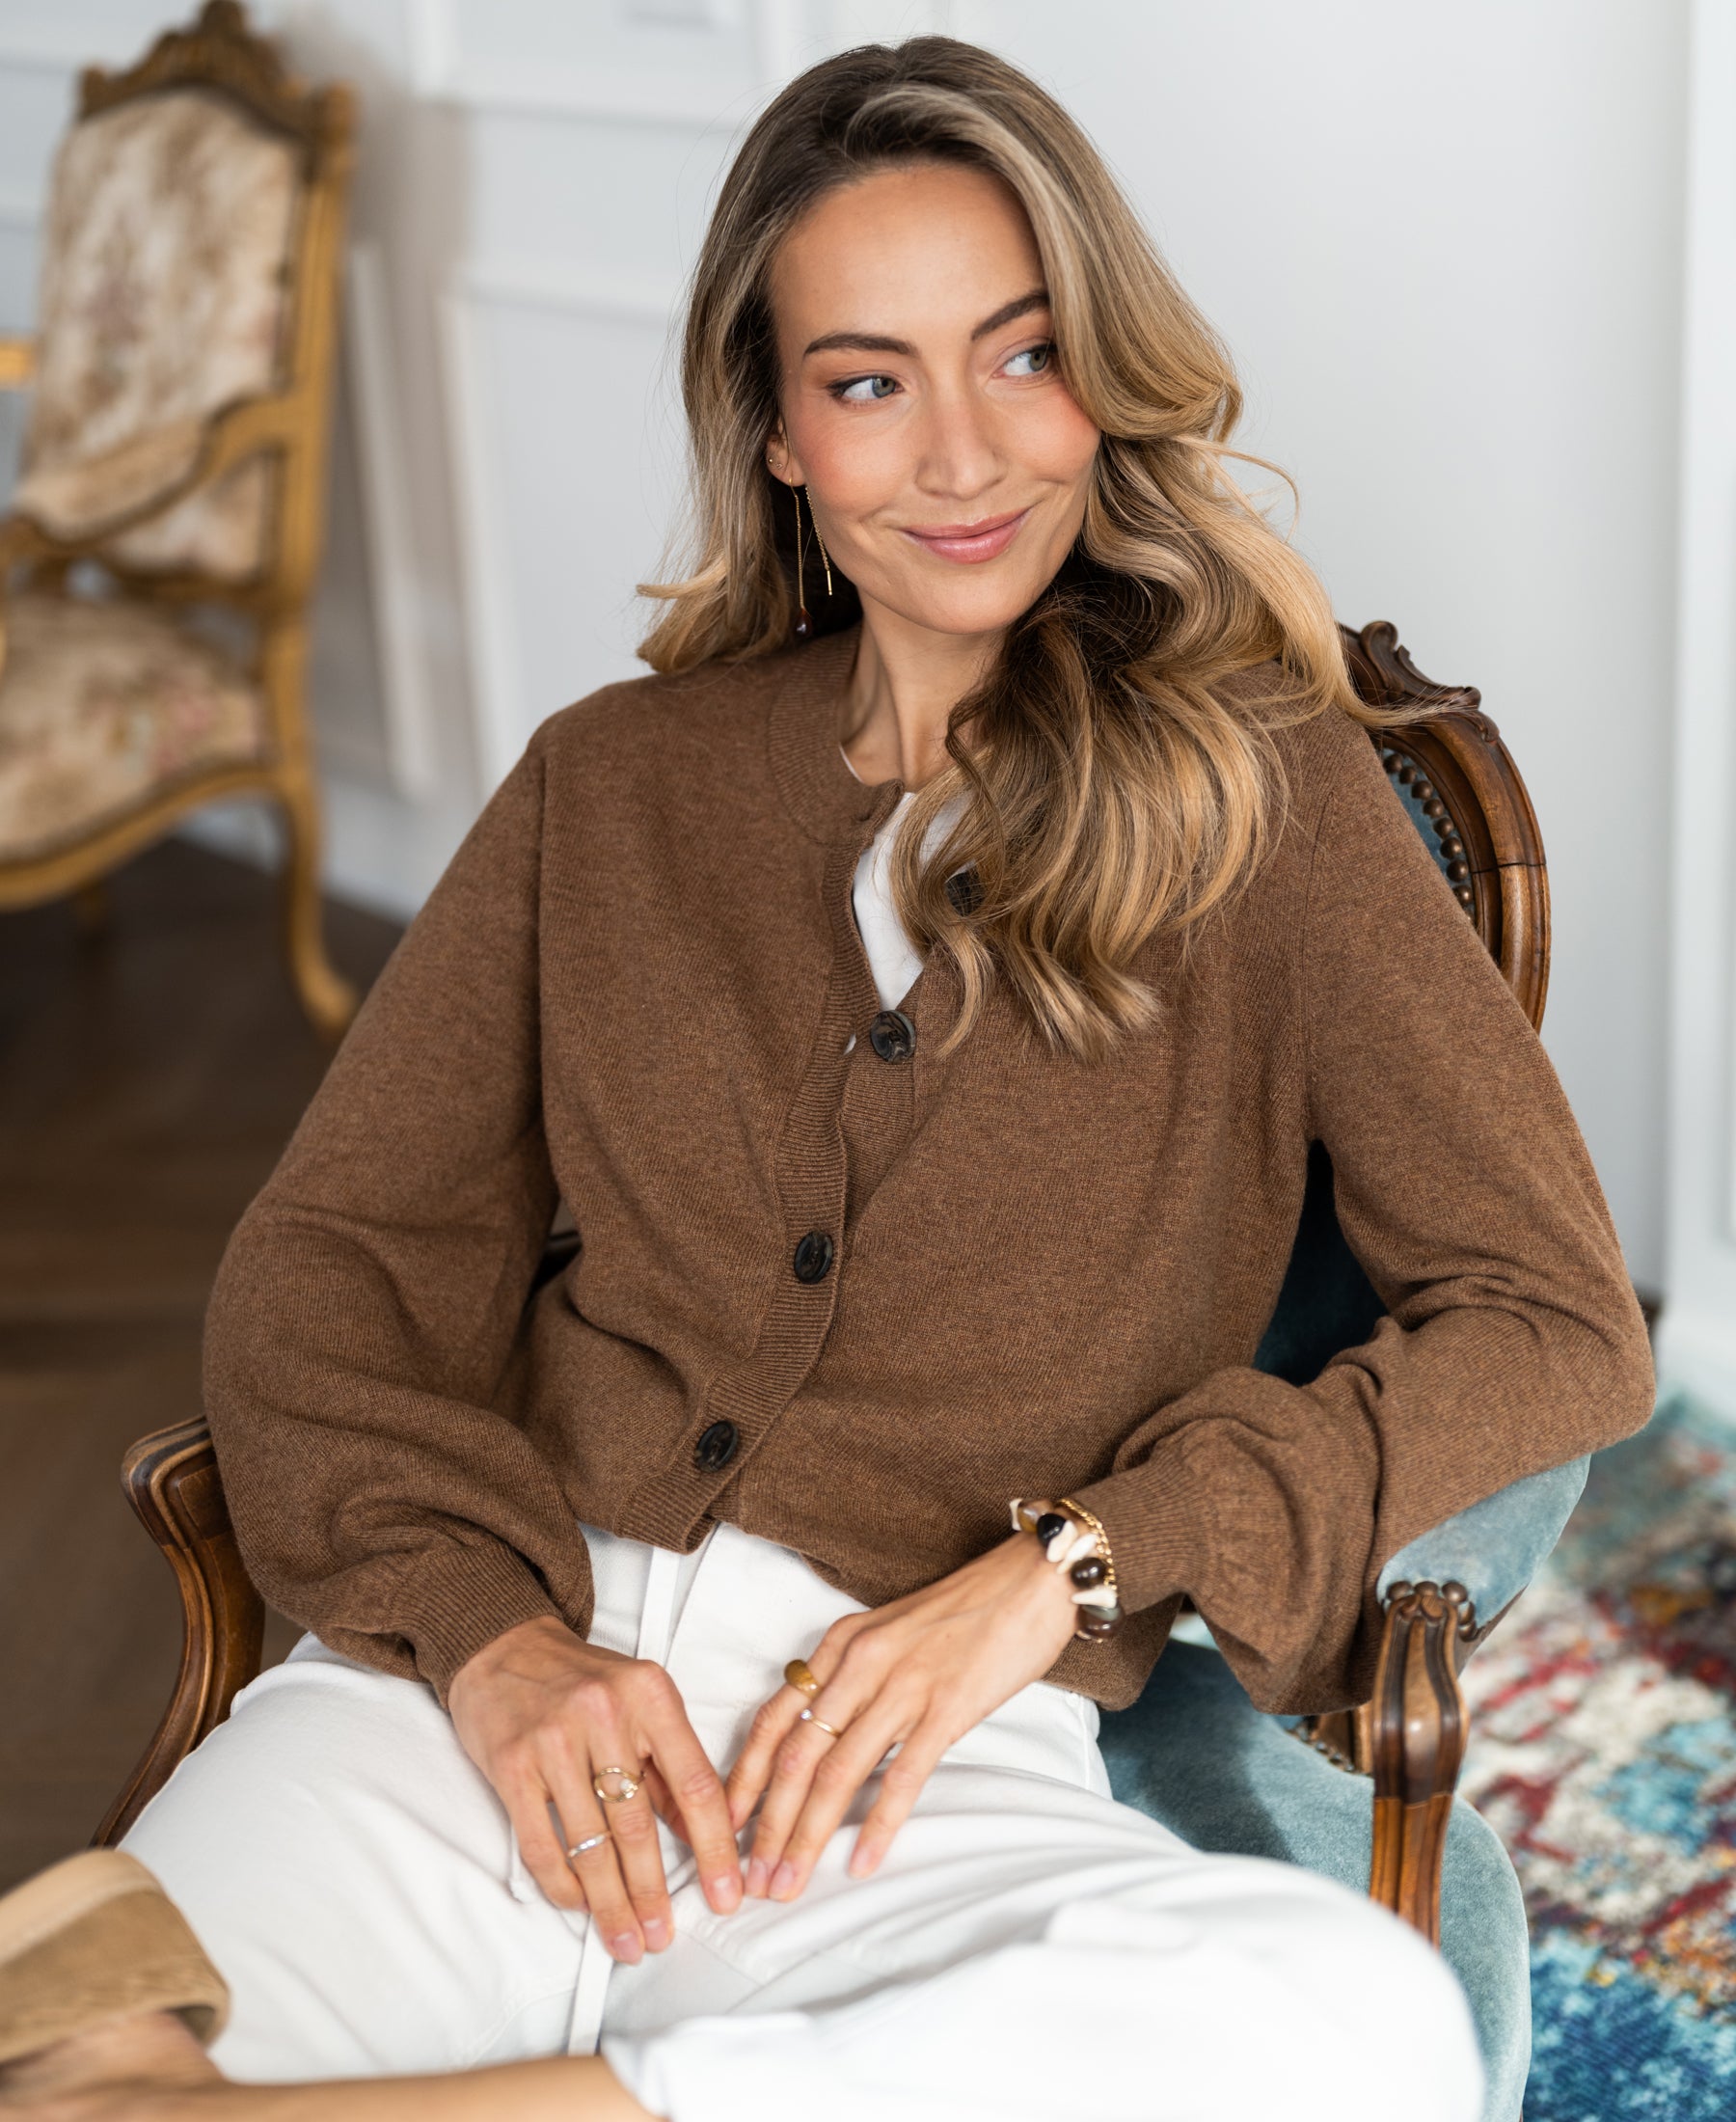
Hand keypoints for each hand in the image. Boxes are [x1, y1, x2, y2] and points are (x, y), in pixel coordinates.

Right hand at [448, 1614, 742, 1961]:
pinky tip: (580, 1904)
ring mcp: (555, 1740)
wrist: (503, 1645)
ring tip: (626, 1937)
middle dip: (654, 1893)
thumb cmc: (578, 1678)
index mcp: (651, 1696)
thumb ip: (671, 1764)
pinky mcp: (512, 1765)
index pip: (696, 1785)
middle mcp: (605, 1714)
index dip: (715, 1849)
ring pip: (592, 1843)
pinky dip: (563, 1883)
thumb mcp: (641, 1702)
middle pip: (639, 1826)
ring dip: (611, 1903)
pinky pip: (542, 1843)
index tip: (726, 1893)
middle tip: (663, 1935)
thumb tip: (702, 1832)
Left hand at [725, 1533, 1077, 1901]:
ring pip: (837, 1773)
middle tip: (752, 1879)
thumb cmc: (964, 1609)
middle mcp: (860, 1663)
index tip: (724, 1827)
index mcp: (840, 1644)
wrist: (1031, 1580)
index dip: (743, 1779)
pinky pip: (902, 1776)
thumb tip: (821, 1737)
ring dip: (807, 1836)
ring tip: (790, 1883)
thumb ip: (852, 1678)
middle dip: (768, 1826)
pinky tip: (861, 1862)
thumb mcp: (888, 1632)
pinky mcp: (947, 1708)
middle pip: (795, 1756)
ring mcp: (903, 1685)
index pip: (773, 1720)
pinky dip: (878, 1825)